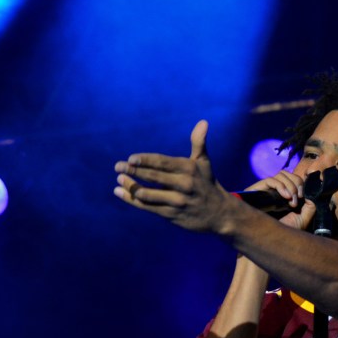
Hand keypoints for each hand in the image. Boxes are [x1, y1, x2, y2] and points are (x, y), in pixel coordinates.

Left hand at [113, 120, 231, 233]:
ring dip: (131, 187)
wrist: (219, 214)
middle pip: (153, 177)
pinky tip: (120, 192)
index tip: (130, 158)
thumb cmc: (206, 183)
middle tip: (117, 166)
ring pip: (148, 194)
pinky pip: (147, 207)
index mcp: (188, 169)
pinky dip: (131, 200)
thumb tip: (203, 122)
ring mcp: (177, 202)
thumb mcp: (204, 163)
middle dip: (133, 171)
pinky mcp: (171, 215)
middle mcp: (184, 185)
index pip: (163, 162)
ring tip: (119, 179)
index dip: (145, 160)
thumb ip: (199, 142)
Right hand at [244, 171, 316, 229]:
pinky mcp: (257, 191)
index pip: (293, 179)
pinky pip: (270, 180)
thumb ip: (309, 206)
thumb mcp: (303, 219)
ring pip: (280, 175)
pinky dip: (281, 186)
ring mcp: (266, 190)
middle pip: (287, 174)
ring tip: (291, 202)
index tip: (302, 197)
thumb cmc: (283, 232)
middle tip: (297, 199)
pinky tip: (285, 197)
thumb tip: (310, 194)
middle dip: (296, 184)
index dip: (300, 183)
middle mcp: (274, 191)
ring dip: (290, 186)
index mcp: (284, 196)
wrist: (268, 241)